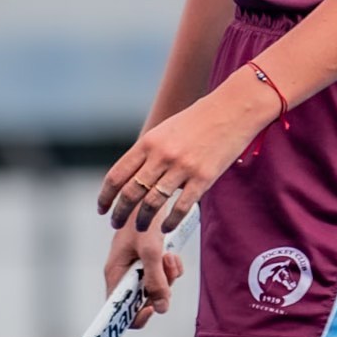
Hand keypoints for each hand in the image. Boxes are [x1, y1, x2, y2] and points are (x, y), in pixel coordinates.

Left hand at [97, 75, 279, 233]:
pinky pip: (180, 207)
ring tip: (141, 227)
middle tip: (116, 224)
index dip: (106, 196)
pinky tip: (165, 227)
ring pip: (152, 203)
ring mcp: (182, 167)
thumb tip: (133, 173)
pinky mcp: (203, 178)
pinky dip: (169, 221)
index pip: (117, 175)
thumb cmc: (200, 119)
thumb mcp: (167, 129)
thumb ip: (150, 150)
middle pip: (130, 193)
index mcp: (149, 142)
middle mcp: (162, 155)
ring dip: (142, 220)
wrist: (233, 108)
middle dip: (119, 213)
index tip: (102, 208)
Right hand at [104, 220, 184, 329]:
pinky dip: (170, 267)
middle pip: (141, 300)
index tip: (151, 308)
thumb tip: (162, 308)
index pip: (118, 310)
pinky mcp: (149, 259)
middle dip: (159, 290)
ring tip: (169, 255)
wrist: (152, 193)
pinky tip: (171, 253)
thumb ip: (156, 280)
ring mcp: (137, 267)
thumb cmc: (144, 218)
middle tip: (165, 271)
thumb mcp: (151, 250)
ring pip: (155, 287)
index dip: (135, 317)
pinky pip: (162, 275)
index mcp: (115, 273)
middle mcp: (124, 273)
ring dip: (167, 276)